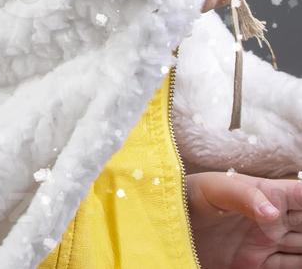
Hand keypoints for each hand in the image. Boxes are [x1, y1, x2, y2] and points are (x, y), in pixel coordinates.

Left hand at [186, 170, 301, 267]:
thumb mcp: (212, 188)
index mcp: (266, 193)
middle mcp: (272, 218)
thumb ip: (242, 195)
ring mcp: (266, 242)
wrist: (162, 222)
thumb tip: (273, 213)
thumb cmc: (187, 195)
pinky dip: (301, 266)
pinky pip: (289, 267)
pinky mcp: (255, 263)